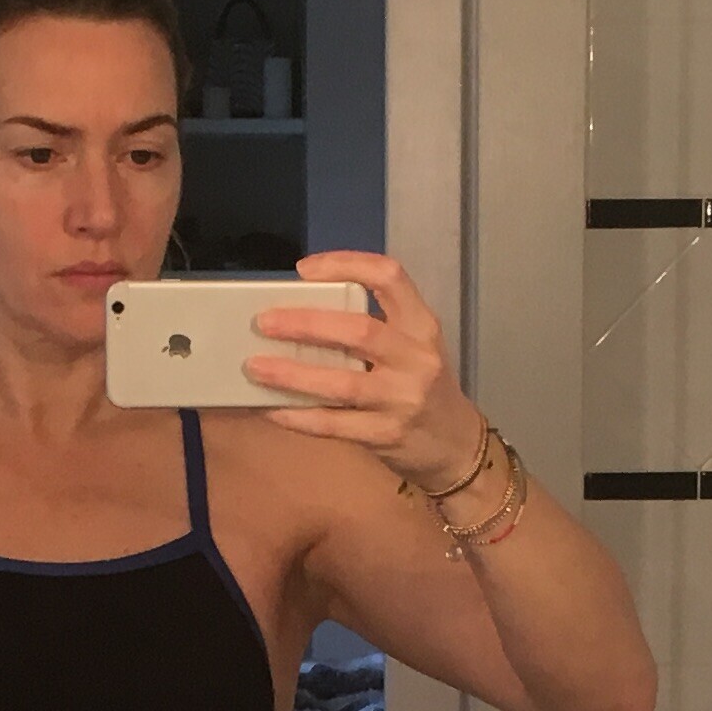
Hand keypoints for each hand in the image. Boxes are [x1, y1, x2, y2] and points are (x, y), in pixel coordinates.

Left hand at [245, 251, 483, 492]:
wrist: (455, 446)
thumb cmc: (423, 387)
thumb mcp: (413, 346)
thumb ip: (373, 325)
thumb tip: (298, 311)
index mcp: (421, 325)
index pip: (389, 277)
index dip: (345, 264)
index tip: (303, 270)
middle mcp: (416, 359)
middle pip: (359, 331)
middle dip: (306, 323)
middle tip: (264, 322)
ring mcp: (401, 400)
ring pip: (341, 382)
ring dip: (292, 374)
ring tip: (256, 367)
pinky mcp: (385, 435)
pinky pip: (332, 424)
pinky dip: (296, 416)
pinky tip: (269, 409)